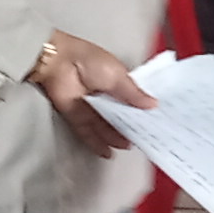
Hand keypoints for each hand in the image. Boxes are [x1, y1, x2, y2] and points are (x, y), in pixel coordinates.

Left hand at [31, 29, 154, 157]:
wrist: (60, 62)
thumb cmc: (88, 60)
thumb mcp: (118, 76)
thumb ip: (134, 94)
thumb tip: (153, 104)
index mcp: (116, 82)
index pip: (131, 101)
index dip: (141, 112)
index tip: (153, 123)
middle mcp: (104, 97)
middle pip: (119, 117)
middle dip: (130, 128)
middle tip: (143, 139)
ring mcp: (90, 108)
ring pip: (105, 128)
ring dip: (116, 138)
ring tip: (128, 146)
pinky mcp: (76, 118)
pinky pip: (88, 134)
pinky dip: (97, 144)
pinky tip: (109, 152)